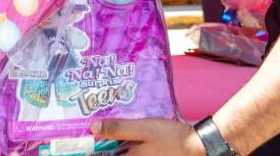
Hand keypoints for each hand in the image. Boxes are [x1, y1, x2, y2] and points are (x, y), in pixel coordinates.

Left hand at [91, 118, 206, 154]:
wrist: (196, 146)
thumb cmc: (169, 138)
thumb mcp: (142, 128)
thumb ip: (117, 128)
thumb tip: (93, 127)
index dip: (92, 151)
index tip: (82, 141)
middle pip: (113, 154)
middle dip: (102, 146)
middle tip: (94, 133)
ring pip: (122, 152)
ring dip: (114, 144)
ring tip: (107, 129)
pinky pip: (131, 151)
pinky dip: (126, 144)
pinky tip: (125, 134)